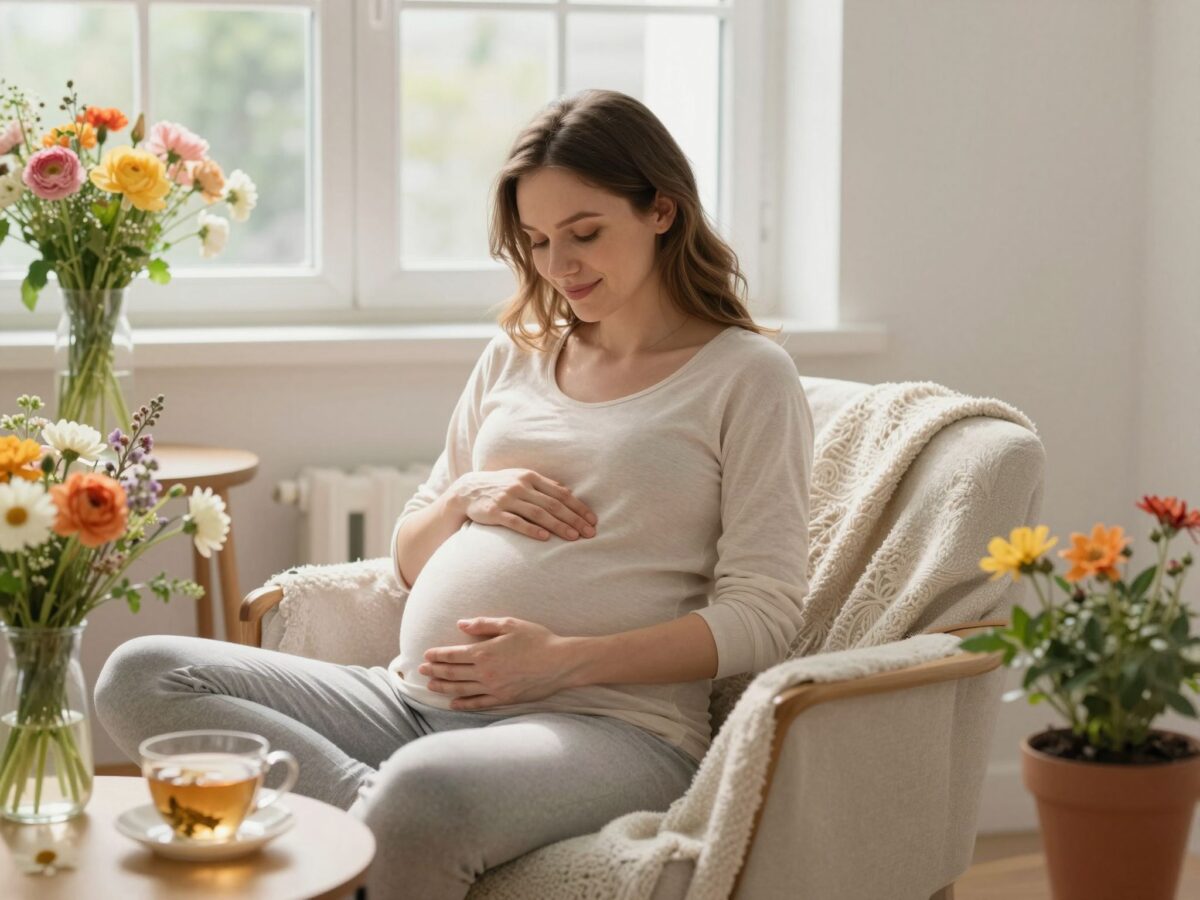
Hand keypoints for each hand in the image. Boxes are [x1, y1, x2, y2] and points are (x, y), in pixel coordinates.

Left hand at [418, 617, 577, 709]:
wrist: (560, 663)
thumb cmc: (537, 639)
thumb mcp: (510, 624)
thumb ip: (483, 624)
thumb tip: (461, 625)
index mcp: (485, 652)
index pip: (453, 655)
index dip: (437, 655)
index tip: (426, 656)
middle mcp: (485, 672)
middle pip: (453, 673)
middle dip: (435, 671)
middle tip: (421, 671)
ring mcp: (493, 688)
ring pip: (461, 689)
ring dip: (443, 687)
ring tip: (431, 686)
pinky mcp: (503, 699)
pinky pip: (478, 703)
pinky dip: (463, 704)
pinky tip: (453, 704)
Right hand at [452, 469, 597, 541]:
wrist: (467, 491)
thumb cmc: (501, 486)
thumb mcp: (522, 479)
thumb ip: (544, 484)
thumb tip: (568, 491)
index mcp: (530, 477)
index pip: (560, 493)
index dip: (578, 507)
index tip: (592, 520)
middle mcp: (520, 486)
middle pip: (553, 504)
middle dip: (573, 519)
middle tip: (589, 533)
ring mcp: (507, 499)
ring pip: (538, 513)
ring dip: (558, 526)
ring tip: (573, 537)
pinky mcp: (494, 512)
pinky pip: (516, 522)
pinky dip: (531, 530)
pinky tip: (545, 538)